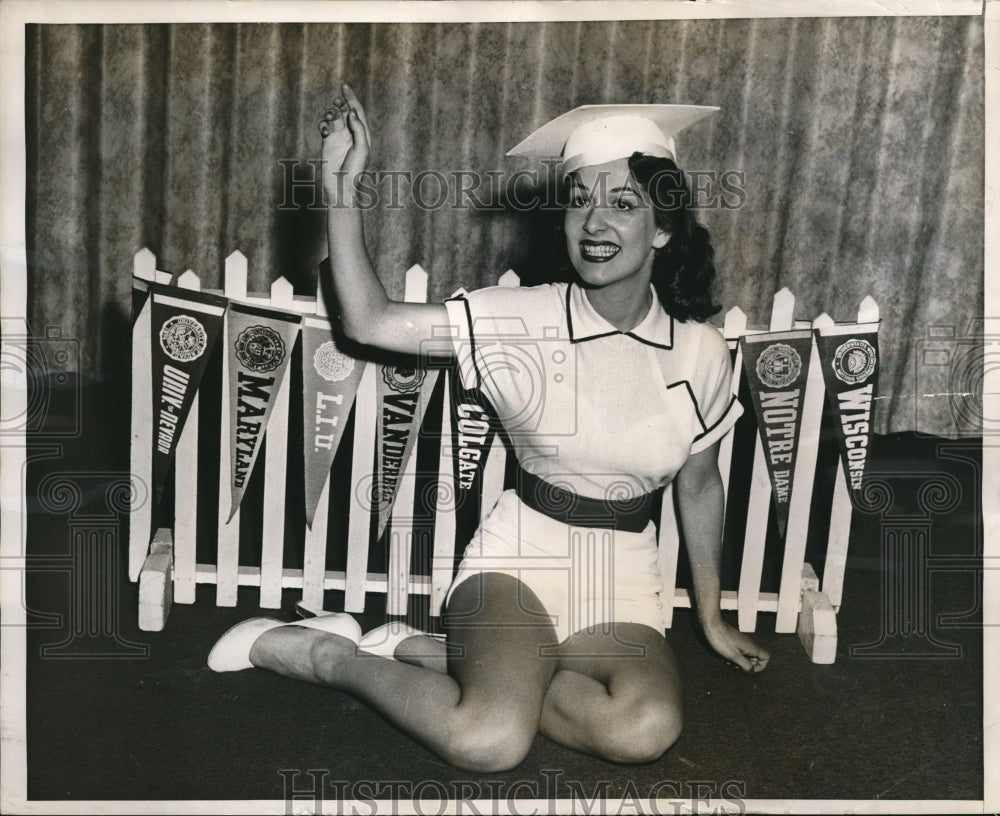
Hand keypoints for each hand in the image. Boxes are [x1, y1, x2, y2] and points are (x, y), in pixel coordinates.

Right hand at [318, 82, 370, 201]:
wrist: (341, 186)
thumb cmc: (355, 170)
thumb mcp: (362, 149)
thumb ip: (358, 129)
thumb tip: (351, 112)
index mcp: (362, 133)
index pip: (357, 111)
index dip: (351, 97)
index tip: (344, 86)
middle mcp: (351, 134)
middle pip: (344, 111)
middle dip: (339, 104)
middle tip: (337, 105)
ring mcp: (338, 137)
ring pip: (333, 117)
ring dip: (330, 113)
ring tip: (330, 118)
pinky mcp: (327, 142)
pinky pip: (324, 127)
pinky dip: (323, 124)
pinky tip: (325, 131)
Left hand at [702, 618, 769, 672]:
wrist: (712, 625)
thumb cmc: (721, 639)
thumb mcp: (734, 656)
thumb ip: (745, 665)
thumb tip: (752, 671)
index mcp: (751, 647)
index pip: (766, 657)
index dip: (761, 666)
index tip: (750, 669)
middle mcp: (748, 645)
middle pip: (755, 659)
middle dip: (746, 666)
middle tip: (736, 666)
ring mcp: (741, 643)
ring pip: (745, 657)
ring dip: (738, 662)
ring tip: (728, 661)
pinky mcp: (734, 642)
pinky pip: (737, 653)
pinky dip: (732, 657)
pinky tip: (724, 657)